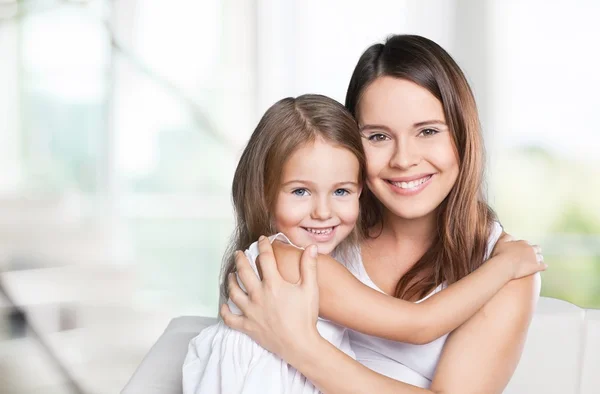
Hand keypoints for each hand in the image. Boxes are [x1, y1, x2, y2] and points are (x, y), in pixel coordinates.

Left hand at [220, 236, 320, 361]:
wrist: (300, 344)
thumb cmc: (305, 317)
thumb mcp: (310, 289)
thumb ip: (309, 266)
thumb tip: (311, 248)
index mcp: (273, 284)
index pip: (265, 258)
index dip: (263, 246)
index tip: (262, 240)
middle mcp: (258, 295)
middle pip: (244, 272)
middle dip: (240, 259)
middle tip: (239, 253)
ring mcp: (250, 311)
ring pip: (234, 292)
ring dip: (230, 281)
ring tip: (231, 274)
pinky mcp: (247, 326)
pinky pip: (230, 318)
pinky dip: (225, 311)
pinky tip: (224, 305)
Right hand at [493, 234, 546, 279]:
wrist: (504, 265)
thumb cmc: (501, 254)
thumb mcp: (501, 242)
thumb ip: (507, 237)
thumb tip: (511, 236)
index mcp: (523, 243)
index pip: (527, 243)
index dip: (524, 247)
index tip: (521, 251)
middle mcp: (530, 249)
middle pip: (537, 248)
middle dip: (535, 251)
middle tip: (530, 256)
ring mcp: (534, 258)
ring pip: (541, 257)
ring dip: (538, 259)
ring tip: (535, 262)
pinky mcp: (536, 266)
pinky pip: (544, 266)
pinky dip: (543, 266)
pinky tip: (541, 268)